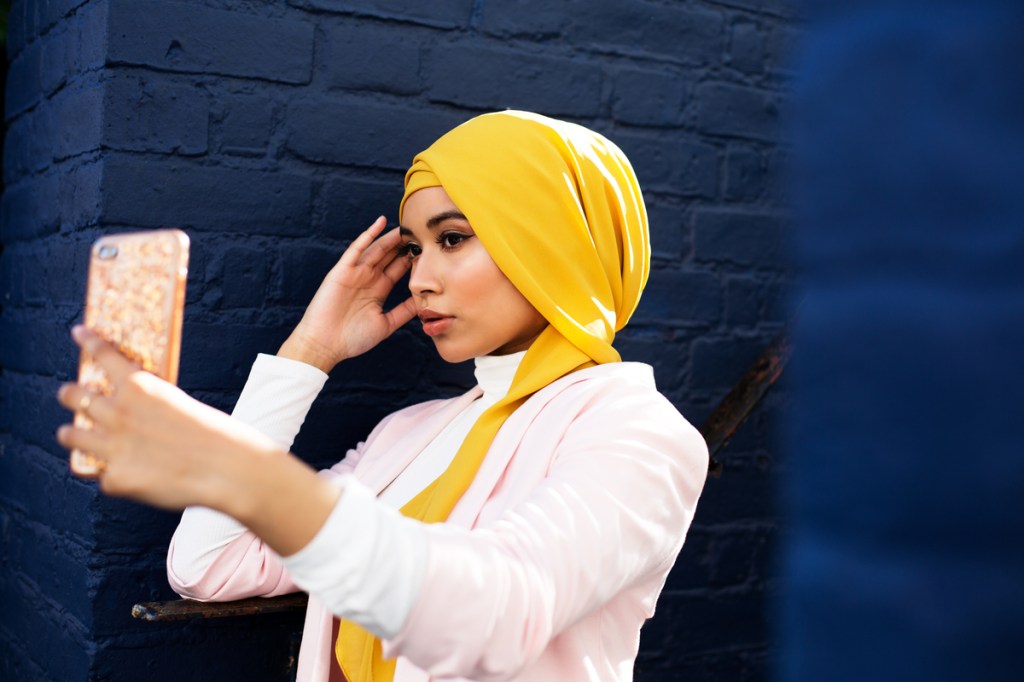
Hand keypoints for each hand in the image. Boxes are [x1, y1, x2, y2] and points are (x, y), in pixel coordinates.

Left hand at [56, 327, 341, 554]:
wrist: (228, 469)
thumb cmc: (215, 434)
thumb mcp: (181, 405)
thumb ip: (150, 405)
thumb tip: (133, 413)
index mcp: (139, 387)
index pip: (103, 355)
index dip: (88, 341)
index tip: (78, 332)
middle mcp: (118, 413)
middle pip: (75, 395)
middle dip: (70, 393)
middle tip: (69, 393)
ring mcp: (112, 447)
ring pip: (70, 435)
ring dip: (71, 433)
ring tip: (69, 433)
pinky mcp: (116, 479)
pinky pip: (103, 474)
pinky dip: (113, 473)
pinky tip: (125, 475)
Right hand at [278, 216, 416, 371]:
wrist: (325, 345)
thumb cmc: (353, 339)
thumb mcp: (386, 324)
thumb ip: (404, 312)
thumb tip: (424, 302)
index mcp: (378, 290)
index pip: (398, 269)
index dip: (412, 259)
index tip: (429, 250)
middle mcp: (367, 278)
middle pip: (389, 256)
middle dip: (404, 245)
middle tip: (421, 232)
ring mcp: (355, 273)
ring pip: (377, 249)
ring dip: (391, 237)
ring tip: (406, 226)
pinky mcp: (342, 271)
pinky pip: (356, 249)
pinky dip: (368, 235)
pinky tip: (380, 222)